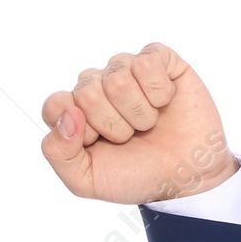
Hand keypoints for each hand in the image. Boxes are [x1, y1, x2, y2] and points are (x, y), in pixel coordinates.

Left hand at [39, 43, 235, 204]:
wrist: (185, 178)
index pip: (55, 104)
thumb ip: (58, 152)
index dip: (79, 130)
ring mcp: (126, 71)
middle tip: (129, 137)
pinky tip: (165, 102)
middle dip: (113, 124)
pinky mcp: (159, 61)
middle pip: (86, 91)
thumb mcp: (85, 180)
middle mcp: (96, 86)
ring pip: (117, 77)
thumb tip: (68, 114)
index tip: (98, 143)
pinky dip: (159, 91)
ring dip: (139, 112)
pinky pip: (147, 61)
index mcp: (73, 111)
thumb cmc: (135, 175)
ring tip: (148, 124)